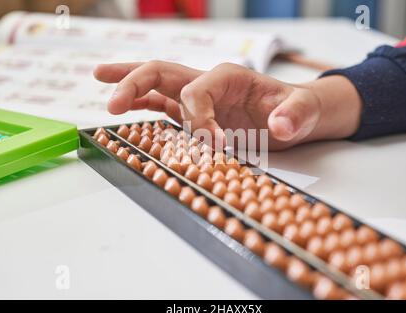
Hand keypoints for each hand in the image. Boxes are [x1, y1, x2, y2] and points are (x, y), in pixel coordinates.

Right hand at [94, 61, 361, 150]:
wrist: (297, 114)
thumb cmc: (298, 109)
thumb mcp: (305, 110)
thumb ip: (294, 115)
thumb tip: (279, 127)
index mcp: (229, 76)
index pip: (196, 92)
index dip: (199, 120)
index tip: (215, 147)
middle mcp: (208, 82)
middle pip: (162, 72)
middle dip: (135, 84)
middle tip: (113, 103)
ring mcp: (198, 96)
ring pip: (155, 83)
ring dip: (128, 85)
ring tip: (100, 81)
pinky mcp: (195, 112)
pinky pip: (162, 104)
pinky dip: (141, 103)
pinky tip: (125, 108)